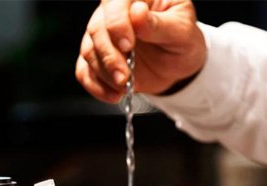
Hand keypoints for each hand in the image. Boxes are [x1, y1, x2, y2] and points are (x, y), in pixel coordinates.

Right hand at [76, 0, 206, 101]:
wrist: (177, 65)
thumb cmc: (182, 42)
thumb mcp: (181, 32)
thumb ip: (159, 24)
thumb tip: (137, 13)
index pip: (115, 3)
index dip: (117, 24)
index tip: (128, 46)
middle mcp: (114, 14)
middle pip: (97, 29)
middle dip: (110, 57)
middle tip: (125, 77)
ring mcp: (102, 36)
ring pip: (89, 52)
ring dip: (105, 74)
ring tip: (125, 86)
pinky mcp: (96, 59)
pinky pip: (84, 72)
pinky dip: (96, 87)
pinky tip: (114, 95)